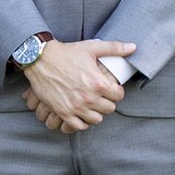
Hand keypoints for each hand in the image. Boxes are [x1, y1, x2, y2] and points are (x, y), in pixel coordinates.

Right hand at [21, 38, 136, 132]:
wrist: (40, 59)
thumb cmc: (67, 52)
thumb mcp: (91, 48)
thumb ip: (114, 48)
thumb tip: (133, 47)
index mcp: (98, 82)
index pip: (119, 95)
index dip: (116, 91)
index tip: (110, 89)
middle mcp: (89, 97)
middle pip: (109, 109)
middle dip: (107, 102)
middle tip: (100, 96)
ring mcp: (76, 107)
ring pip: (96, 120)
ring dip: (95, 113)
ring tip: (91, 105)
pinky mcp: (63, 112)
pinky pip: (79, 126)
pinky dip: (82, 122)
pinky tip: (80, 113)